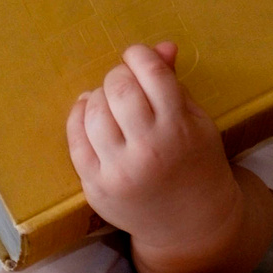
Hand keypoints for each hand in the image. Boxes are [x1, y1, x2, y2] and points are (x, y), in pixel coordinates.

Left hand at [67, 42, 248, 272]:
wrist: (191, 225)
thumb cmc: (196, 164)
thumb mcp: (197, 122)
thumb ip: (174, 84)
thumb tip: (160, 47)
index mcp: (179, 129)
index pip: (153, 74)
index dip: (140, 56)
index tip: (138, 57)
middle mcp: (148, 150)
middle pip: (120, 89)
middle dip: (119, 76)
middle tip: (124, 81)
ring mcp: (119, 170)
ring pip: (93, 111)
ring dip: (98, 96)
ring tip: (109, 100)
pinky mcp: (96, 186)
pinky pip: (75, 140)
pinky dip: (78, 118)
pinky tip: (88, 113)